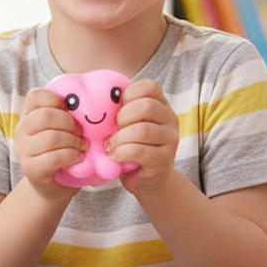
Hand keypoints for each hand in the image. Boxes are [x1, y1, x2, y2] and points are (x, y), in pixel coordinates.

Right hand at [14, 88, 84, 200]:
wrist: (52, 184)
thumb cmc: (61, 150)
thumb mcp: (62, 128)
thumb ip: (67, 114)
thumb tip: (92, 100)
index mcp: (28, 115)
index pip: (35, 96)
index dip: (56, 100)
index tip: (70, 111)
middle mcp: (21, 130)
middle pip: (45, 116)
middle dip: (70, 123)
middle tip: (81, 132)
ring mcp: (23, 150)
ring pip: (51, 137)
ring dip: (73, 141)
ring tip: (83, 146)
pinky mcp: (30, 169)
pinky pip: (54, 157)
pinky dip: (71, 156)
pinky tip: (78, 157)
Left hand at [106, 78, 178, 193]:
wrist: (149, 179)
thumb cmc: (133, 146)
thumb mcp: (128, 124)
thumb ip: (122, 110)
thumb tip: (95, 99)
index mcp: (162, 105)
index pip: (149, 86)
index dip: (128, 94)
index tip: (117, 110)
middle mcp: (170, 119)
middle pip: (146, 106)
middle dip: (122, 117)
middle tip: (113, 129)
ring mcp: (170, 139)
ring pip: (142, 130)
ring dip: (119, 138)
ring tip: (110, 145)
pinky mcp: (164, 159)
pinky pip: (138, 151)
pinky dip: (121, 153)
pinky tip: (114, 156)